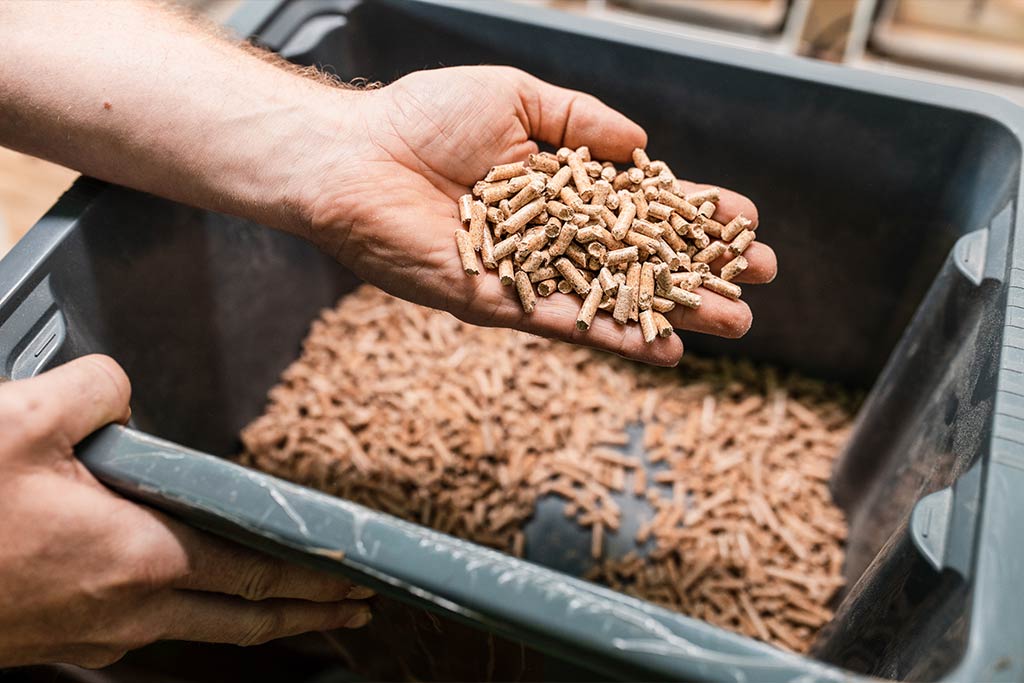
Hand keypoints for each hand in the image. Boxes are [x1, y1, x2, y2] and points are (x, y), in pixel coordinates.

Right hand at [0, 356, 371, 668]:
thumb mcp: (23, 417)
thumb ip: (100, 389)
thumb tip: (123, 398)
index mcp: (141, 559)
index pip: (258, 573)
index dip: (314, 579)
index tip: (357, 582)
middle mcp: (129, 610)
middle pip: (244, 620)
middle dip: (306, 614)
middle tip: (352, 608)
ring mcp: (92, 636)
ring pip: (199, 633)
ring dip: (253, 622)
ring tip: (290, 611)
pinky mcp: (58, 640)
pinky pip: (149, 632)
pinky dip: (193, 619)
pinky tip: (190, 599)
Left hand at [305, 66, 776, 365]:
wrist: (356, 157)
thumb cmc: (425, 116)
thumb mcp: (518, 98)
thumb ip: (582, 122)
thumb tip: (644, 147)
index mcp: (560, 186)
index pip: (641, 205)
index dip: (692, 214)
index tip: (745, 222)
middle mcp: (552, 234)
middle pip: (640, 258)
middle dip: (701, 269)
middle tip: (758, 281)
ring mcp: (530, 272)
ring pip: (615, 298)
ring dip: (674, 313)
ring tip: (734, 324)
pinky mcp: (500, 302)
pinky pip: (567, 323)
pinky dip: (615, 335)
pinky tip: (664, 350)